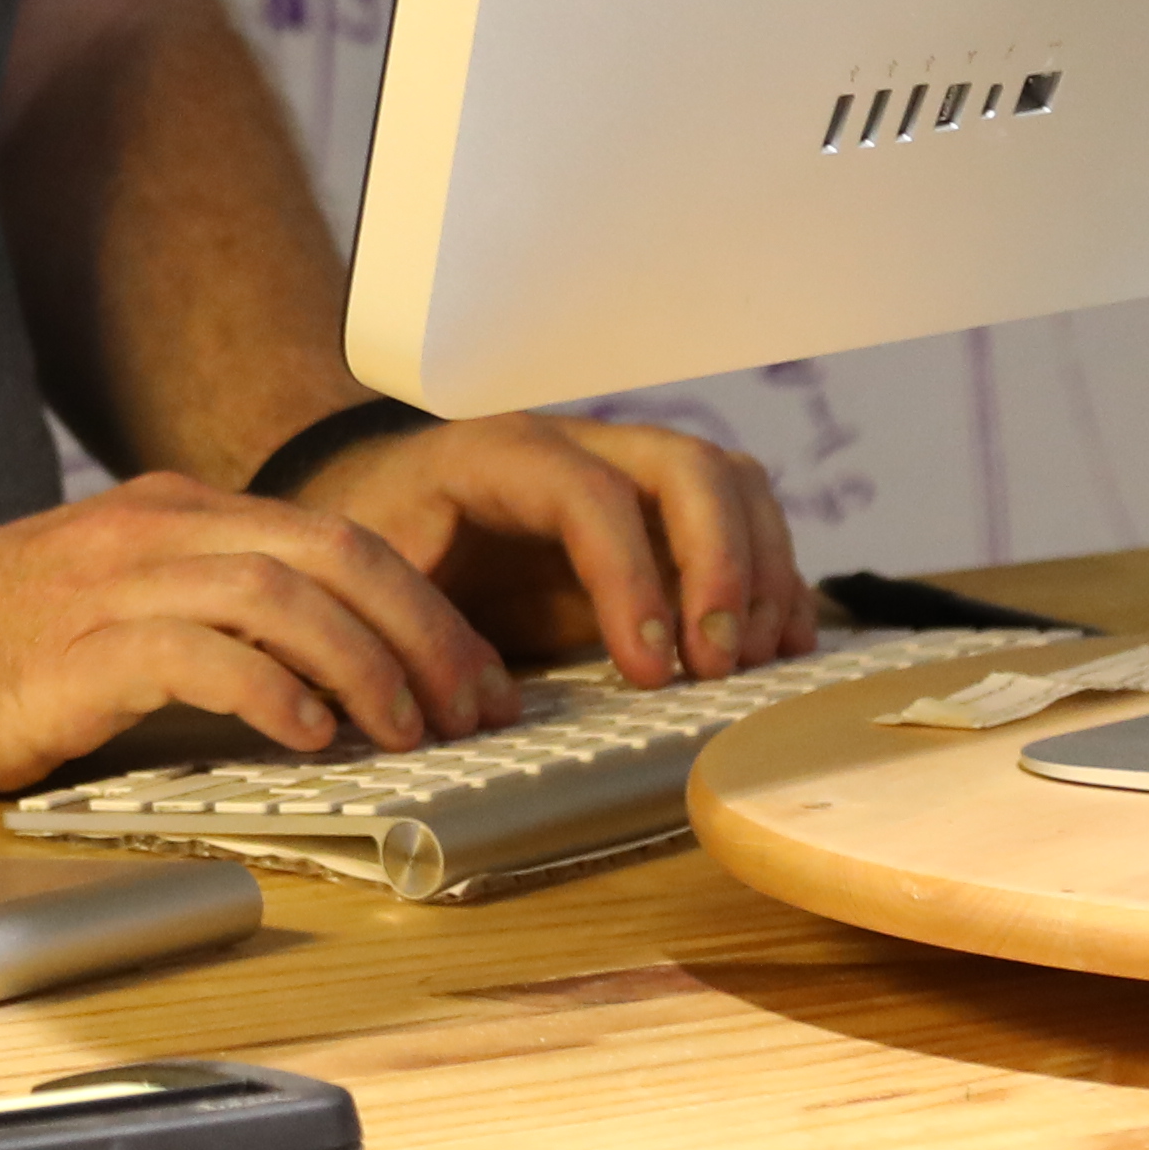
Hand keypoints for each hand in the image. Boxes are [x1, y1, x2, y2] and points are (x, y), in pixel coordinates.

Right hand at [0, 476, 523, 797]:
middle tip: (478, 712)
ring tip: (409, 732)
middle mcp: (150, 532)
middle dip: (425, 632)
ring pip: (282, 595)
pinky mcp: (70, 653)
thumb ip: (202, 626)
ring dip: (367, 666)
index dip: (424, 607)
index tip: (475, 681)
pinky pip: (197, 654)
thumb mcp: (106, 613)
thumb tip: (319, 689)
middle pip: (333, 552)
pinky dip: (271, 692)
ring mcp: (108, 585)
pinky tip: (310, 738)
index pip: (336, 538)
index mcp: (170, 516)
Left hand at [286, 412, 810, 683]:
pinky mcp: (657, 508)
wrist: (382, 498)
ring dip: (757, 570)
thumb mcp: (375, 575)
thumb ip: (421, 628)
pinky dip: (769, 576)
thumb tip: (481, 705)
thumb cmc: (382, 540)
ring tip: (750, 660)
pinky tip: (773, 642)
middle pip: (685, 467)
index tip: (648, 670)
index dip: (629, 579)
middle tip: (716, 665)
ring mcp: (626, 467)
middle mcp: (578, 444)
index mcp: (498, 454)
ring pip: (729, 482)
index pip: (587, 496)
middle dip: (720, 566)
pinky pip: (741, 515)